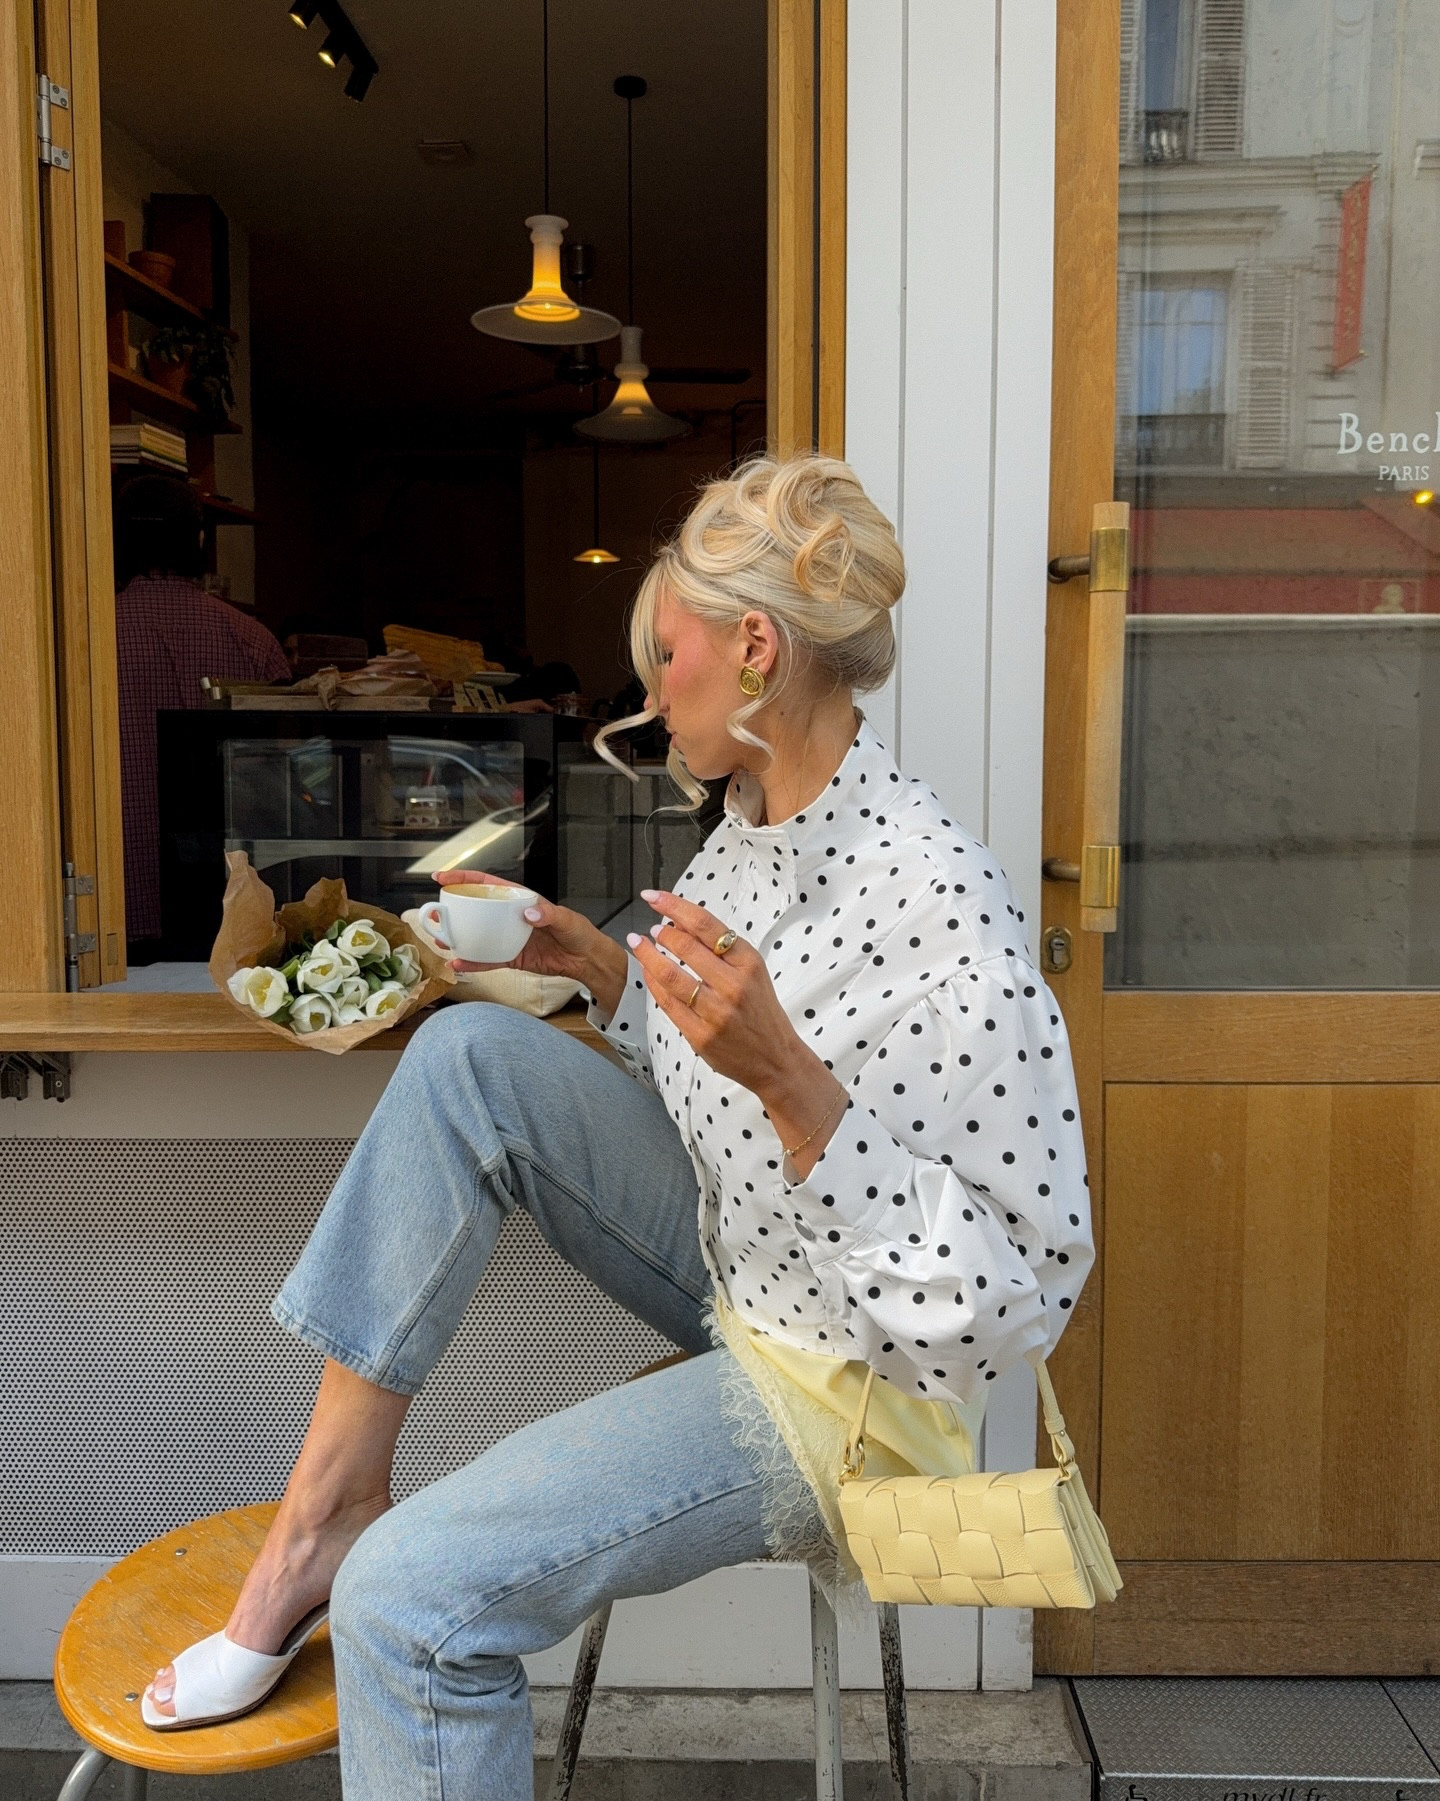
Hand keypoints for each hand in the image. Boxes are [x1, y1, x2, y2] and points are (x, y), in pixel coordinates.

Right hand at [430, 871, 620, 1000]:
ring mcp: (507, 937)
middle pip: (475, 910)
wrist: (585, 960)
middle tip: (434, 913)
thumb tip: (530, 913)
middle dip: (452, 910)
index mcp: (519, 900)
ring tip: (440, 939)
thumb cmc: (578, 932)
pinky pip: (487, 960)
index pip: (487, 884)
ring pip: (476, 935)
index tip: (443, 878)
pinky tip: (459, 963)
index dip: (464, 879)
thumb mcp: (566, 918)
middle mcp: (509, 917)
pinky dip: (473, 962)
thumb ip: (548, 914)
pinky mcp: (510, 958)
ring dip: (457, 937)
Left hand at [629, 891, 844, 1171]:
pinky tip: (648, 973)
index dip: (674, 906)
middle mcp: (733, 984)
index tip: (653, 897)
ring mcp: (716, 1012)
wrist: (776, 1060)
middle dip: (660, 932)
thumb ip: (722, 951)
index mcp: (748, 962)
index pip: (705, 924)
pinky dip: (653, 984)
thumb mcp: (753, 972)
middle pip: (686, 946)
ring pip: (670, 975)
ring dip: (648, 955)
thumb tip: (679, 923)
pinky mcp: (701, 1035)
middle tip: (650, 928)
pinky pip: (668, 1004)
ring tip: (638, 943)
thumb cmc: (761, 1011)